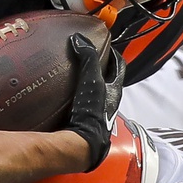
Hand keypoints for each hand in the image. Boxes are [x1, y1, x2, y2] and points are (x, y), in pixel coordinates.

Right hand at [65, 33, 125, 170]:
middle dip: (100, 70)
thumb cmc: (92, 113)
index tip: (105, 45)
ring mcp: (98, 114)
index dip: (113, 54)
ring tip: (73, 77)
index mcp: (115, 90)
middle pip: (108, 81)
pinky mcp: (85, 123)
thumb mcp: (92, 80)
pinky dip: (75, 100)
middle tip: (88, 59)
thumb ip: (88, 58)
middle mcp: (109, 103)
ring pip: (95, 95)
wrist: (84, 143)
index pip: (119, 66)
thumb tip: (79, 39)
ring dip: (87, 85)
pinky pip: (82, 106)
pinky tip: (62, 99)